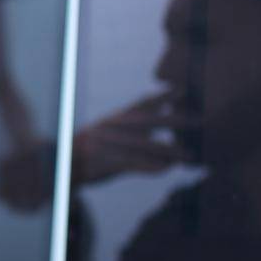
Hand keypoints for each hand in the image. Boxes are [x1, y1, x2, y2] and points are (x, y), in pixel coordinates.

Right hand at [71, 90, 192, 185]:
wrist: (61, 164)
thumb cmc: (93, 147)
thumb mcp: (112, 128)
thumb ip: (138, 119)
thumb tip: (165, 106)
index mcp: (116, 119)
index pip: (142, 104)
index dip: (162, 97)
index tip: (184, 91)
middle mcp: (113, 128)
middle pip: (147, 121)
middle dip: (174, 120)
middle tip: (199, 121)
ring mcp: (110, 145)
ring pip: (144, 145)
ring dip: (170, 150)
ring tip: (190, 155)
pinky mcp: (107, 163)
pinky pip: (133, 164)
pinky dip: (151, 167)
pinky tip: (167, 169)